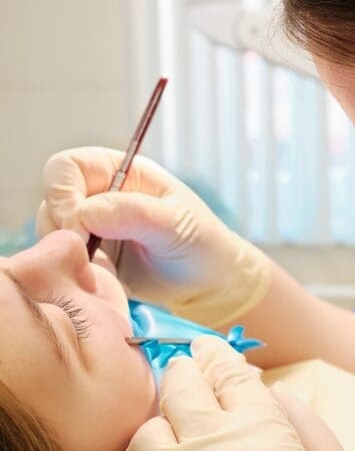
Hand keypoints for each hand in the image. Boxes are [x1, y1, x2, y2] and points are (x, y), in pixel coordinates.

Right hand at [36, 146, 270, 326]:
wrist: (208, 283)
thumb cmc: (202, 244)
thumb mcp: (176, 223)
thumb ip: (134, 213)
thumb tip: (86, 212)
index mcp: (124, 172)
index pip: (68, 167)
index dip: (62, 193)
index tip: (78, 226)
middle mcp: (102, 194)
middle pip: (51, 199)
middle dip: (60, 227)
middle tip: (86, 253)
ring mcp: (92, 226)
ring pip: (50, 231)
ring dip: (65, 251)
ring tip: (101, 268)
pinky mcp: (89, 256)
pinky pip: (61, 259)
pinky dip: (71, 270)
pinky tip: (101, 279)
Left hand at [118, 336, 354, 450]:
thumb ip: (312, 431)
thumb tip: (283, 393)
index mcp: (263, 431)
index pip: (230, 373)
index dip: (217, 357)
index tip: (209, 350)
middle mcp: (210, 449)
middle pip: (180, 391)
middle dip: (182, 376)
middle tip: (186, 372)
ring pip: (146, 438)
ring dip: (160, 432)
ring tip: (175, 437)